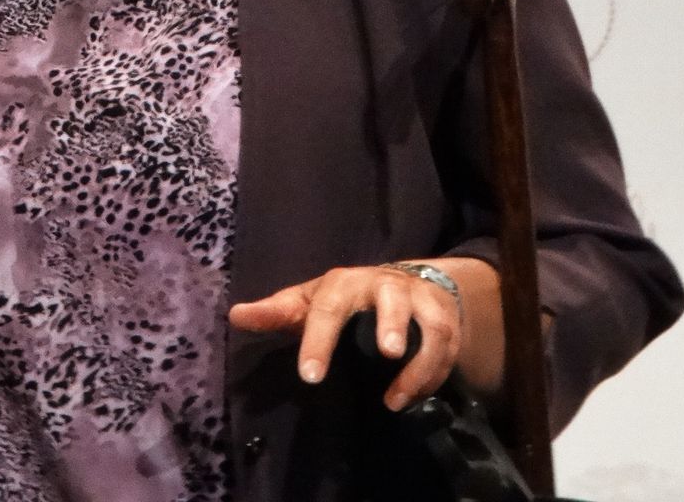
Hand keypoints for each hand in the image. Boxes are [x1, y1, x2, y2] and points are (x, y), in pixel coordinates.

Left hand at [228, 262, 465, 410]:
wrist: (403, 283)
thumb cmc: (346, 299)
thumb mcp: (310, 301)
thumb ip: (277, 312)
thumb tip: (235, 315)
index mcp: (345, 283)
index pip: (329, 306)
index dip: (319, 339)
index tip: (310, 375)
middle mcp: (386, 285)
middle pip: (392, 298)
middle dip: (393, 323)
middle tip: (388, 353)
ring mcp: (421, 299)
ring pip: (432, 323)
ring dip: (420, 362)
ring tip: (397, 399)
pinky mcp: (446, 318)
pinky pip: (449, 346)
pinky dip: (433, 375)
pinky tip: (413, 397)